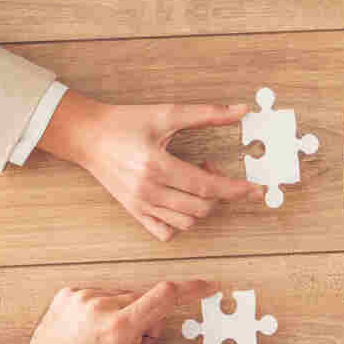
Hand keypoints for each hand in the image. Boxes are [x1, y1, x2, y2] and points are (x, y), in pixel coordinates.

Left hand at [0, 280, 222, 343]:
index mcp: (120, 328)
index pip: (166, 295)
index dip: (192, 288)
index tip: (207, 286)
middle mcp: (100, 306)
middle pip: (145, 301)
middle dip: (147, 322)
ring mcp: (81, 298)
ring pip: (123, 297)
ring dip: (125, 315)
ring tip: (107, 343)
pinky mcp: (67, 295)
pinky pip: (100, 294)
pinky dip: (104, 310)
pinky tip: (92, 333)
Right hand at [38, 90, 264, 241]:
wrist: (88, 135)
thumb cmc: (125, 122)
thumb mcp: (167, 113)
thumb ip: (207, 113)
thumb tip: (242, 110)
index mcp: (157, 165)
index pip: (207, 187)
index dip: (235, 189)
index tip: (255, 189)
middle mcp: (148, 190)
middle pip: (201, 208)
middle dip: (219, 193)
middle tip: (211, 168)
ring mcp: (140, 205)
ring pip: (186, 223)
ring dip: (202, 207)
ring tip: (194, 182)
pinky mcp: (134, 212)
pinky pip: (165, 232)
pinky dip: (181, 223)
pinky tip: (181, 201)